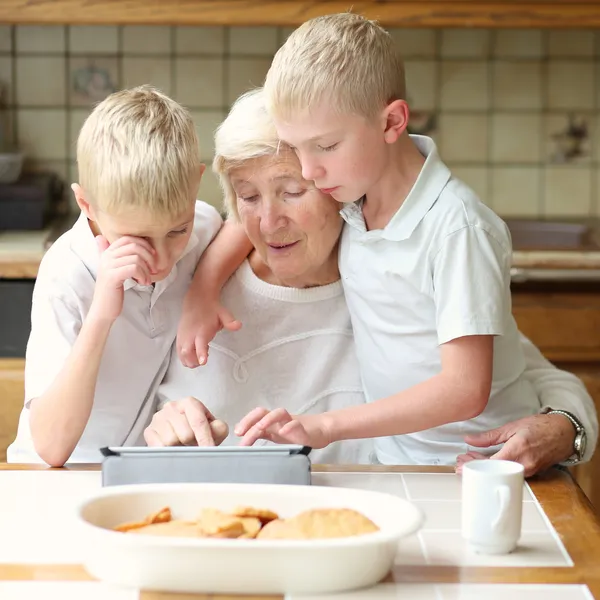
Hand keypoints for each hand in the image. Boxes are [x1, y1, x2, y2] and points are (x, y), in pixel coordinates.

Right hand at [90, 235, 155, 321]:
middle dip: (149, 257)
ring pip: (136, 258)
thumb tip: (99, 237)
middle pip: (134, 246)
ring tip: (146, 280)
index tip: (152, 256)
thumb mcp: (112, 269)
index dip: (144, 244)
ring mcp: (108, 266)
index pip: (128, 238)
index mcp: (107, 253)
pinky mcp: (112, 276)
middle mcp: (106, 257)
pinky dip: (143, 275)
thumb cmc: (112, 289)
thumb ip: (109, 254)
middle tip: (153, 269)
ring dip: (147, 270)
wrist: (103, 309)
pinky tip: (143, 283)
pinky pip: (134, 268)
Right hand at [144, 396, 228, 446]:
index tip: (209, 450)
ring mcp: (158, 418)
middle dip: (192, 444)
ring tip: (183, 445)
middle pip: (185, 434)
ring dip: (180, 448)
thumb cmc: (199, 430)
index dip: (205, 438)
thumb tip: (216, 432)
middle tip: (194, 445)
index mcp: (190, 403)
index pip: (198, 421)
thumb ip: (219, 428)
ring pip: (171, 441)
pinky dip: (168, 451)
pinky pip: (159, 447)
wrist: (182, 431)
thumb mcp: (213, 427)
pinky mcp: (149, 430)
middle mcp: (172, 407)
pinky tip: (173, 448)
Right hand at [177, 295, 241, 367]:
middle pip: (186, 353)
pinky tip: (196, 351)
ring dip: (190, 361)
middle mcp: (190, 335)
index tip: (203, 362)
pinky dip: (186, 357)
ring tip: (201, 354)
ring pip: (182, 355)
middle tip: (204, 358)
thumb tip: (238, 325)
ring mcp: (183, 337)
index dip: (200, 353)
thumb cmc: (212, 310)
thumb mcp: (224, 314)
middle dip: (194, 362)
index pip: (199, 344)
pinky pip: (179, 353)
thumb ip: (230, 321)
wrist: (196, 301)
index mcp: (202, 330)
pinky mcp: (179, 339)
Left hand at [234, 408, 329, 448]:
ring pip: (279, 413)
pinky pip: (297, 425)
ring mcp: (292, 422)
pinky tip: (284, 431)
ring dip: (268, 419)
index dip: (245, 423)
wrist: (321, 430)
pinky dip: (290, 427)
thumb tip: (243, 439)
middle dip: (250, 420)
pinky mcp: (305, 429)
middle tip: (241, 432)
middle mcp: (280, 420)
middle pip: (263, 412)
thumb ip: (262, 435)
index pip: (255, 417)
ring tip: (259, 427)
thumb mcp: (276, 436)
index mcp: (272, 423)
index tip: (237, 434)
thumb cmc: (297, 433)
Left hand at [456, 413, 576, 476]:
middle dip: (475, 467)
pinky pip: (509, 473)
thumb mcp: (512, 427)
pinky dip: (496, 469)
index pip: (490, 464)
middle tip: (461, 463)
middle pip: (493, 471)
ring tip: (471, 461)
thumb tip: (469, 440)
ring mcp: (528, 471)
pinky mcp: (531, 473)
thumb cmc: (541, 427)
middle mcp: (523, 464)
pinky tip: (487, 463)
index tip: (460, 465)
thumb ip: (490, 436)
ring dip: (485, 468)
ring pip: (500, 474)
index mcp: (517, 451)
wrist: (564, 433)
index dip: (473, 466)